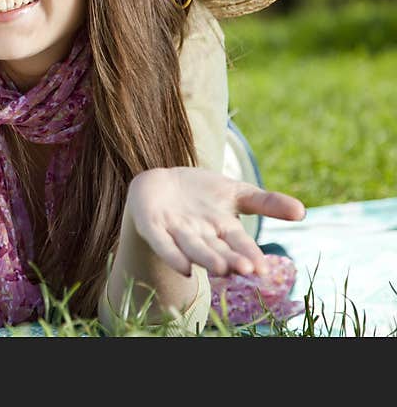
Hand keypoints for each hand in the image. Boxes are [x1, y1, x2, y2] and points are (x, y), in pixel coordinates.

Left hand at [124, 167, 304, 277]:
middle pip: (217, 249)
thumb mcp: (236, 192)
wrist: (159, 184)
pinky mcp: (152, 227)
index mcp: (223, 228)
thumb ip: (267, 202)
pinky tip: (183, 267)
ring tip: (221, 269)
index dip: (249, 255)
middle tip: (245, 270)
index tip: (262, 268)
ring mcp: (177, 232)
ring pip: (192, 248)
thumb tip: (302, 211)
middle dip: (231, 260)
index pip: (239, 243)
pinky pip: (162, 243)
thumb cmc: (202, 193)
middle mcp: (202, 235)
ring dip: (206, 259)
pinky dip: (172, 254)